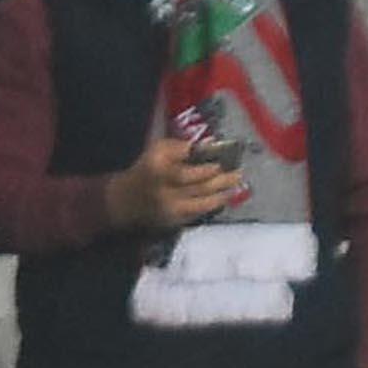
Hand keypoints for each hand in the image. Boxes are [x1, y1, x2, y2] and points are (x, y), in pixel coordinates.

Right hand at [110, 135, 244, 236]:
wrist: (128, 200)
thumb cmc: (146, 170)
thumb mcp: (155, 151)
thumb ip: (177, 148)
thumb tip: (204, 146)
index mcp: (156, 169)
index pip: (184, 171)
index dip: (204, 168)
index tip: (220, 162)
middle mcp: (164, 191)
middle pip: (198, 186)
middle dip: (221, 180)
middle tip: (239, 173)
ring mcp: (171, 209)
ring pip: (202, 202)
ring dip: (222, 193)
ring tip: (237, 185)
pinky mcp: (176, 221)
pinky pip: (200, 212)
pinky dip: (214, 204)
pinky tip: (225, 197)